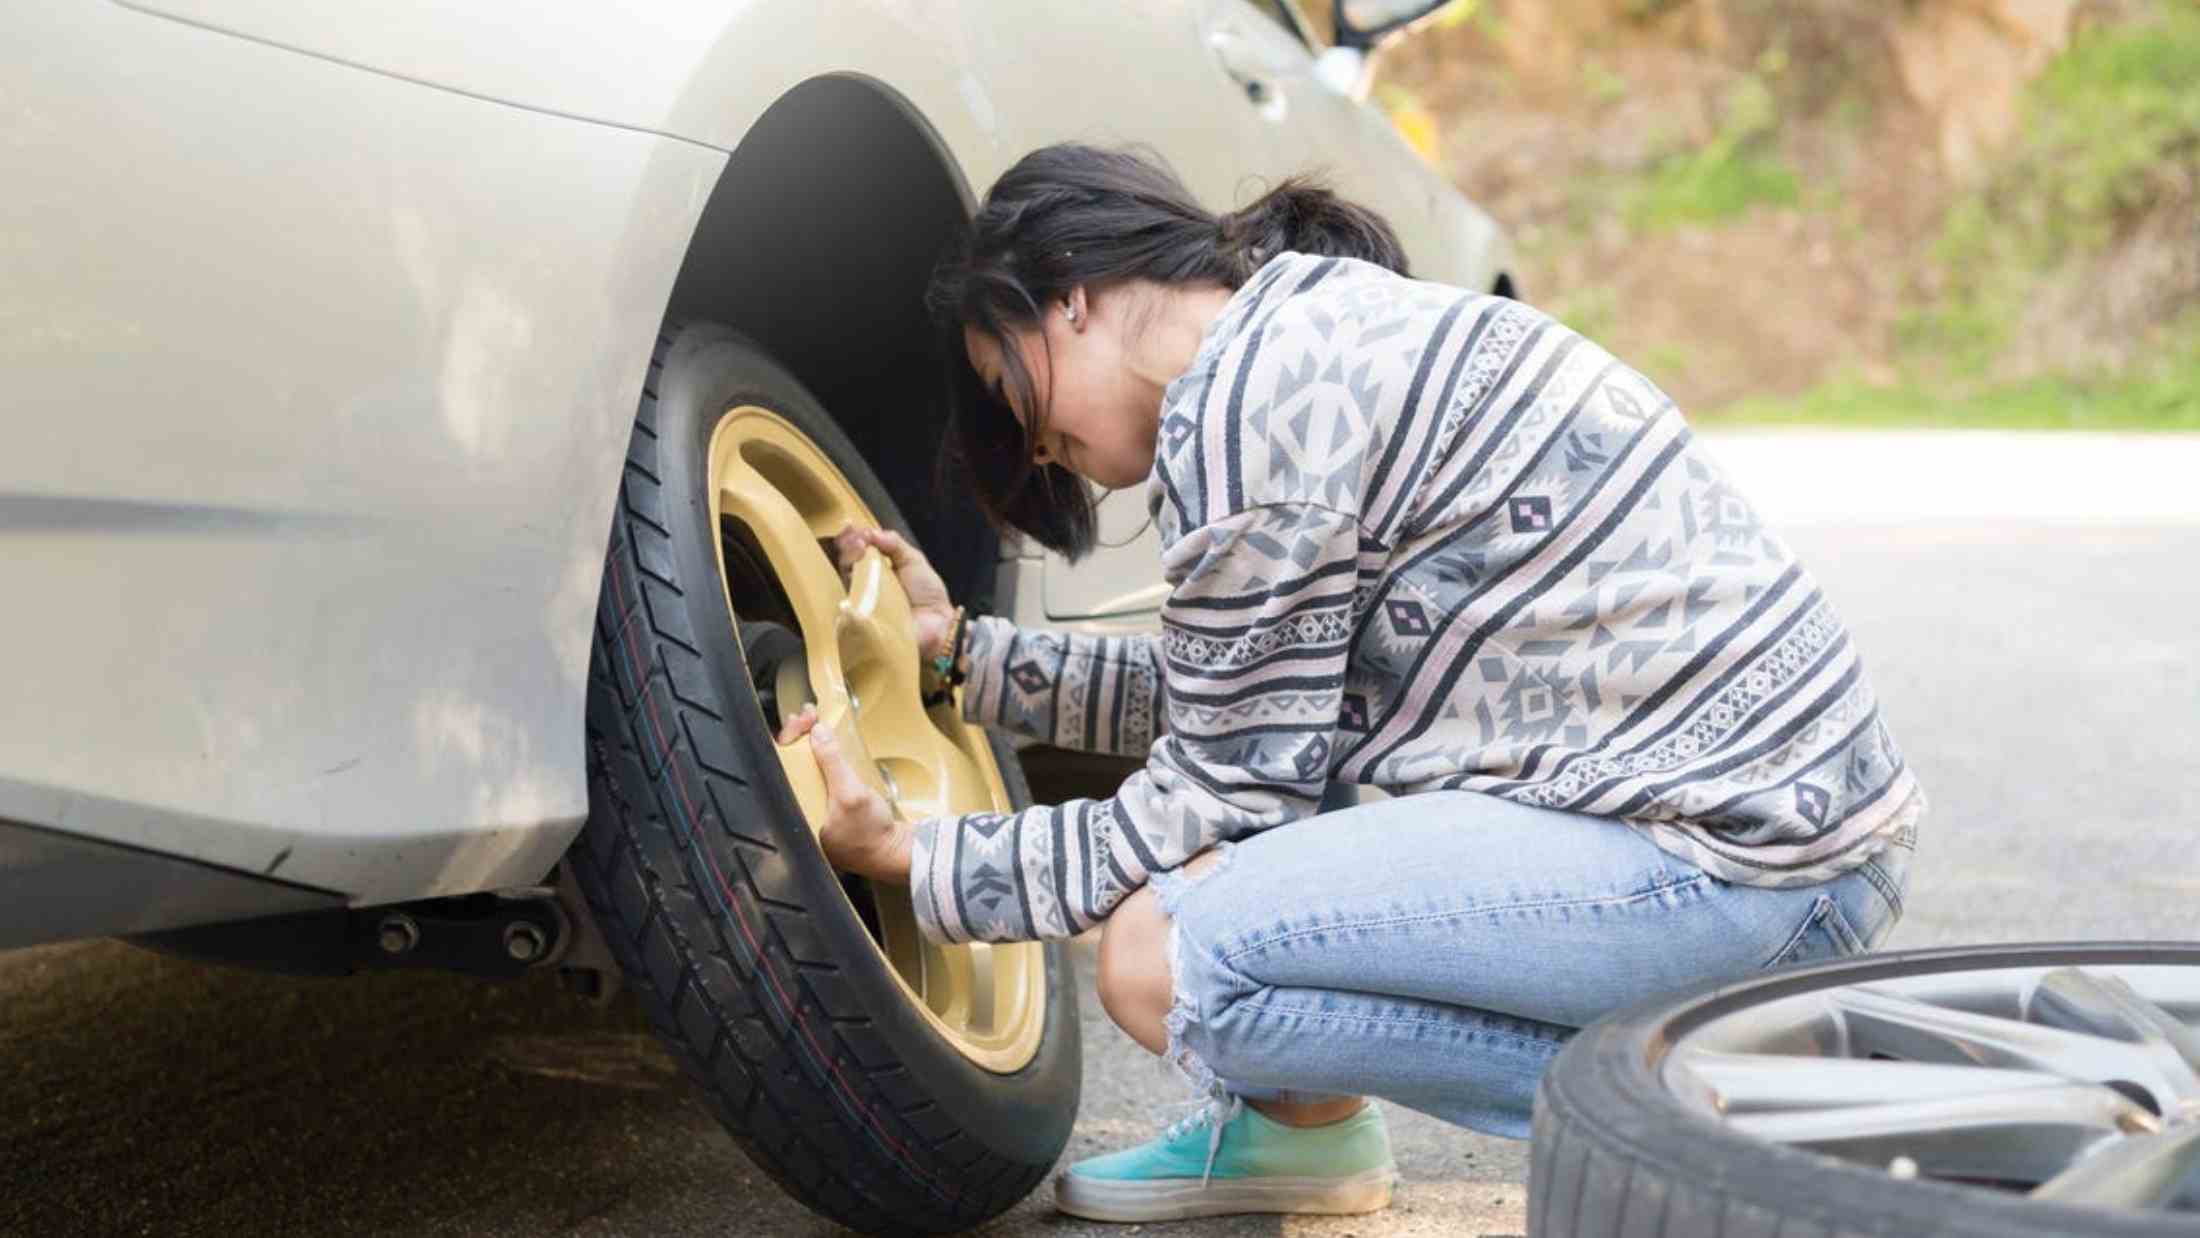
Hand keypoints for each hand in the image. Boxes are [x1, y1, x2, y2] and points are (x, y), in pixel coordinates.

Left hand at [776, 704, 912, 882]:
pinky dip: (819, 758)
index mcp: (795, 810)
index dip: (789, 737)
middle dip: (797, 735)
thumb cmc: (871, 833)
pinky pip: (817, 778)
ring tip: (810, 722)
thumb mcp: (851, 793)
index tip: (803, 718)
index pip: (780, 766)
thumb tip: (816, 732)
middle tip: (808, 714)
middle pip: (789, 765)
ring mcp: (814, 810)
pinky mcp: (829, 809)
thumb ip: (832, 762)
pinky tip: (823, 747)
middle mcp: (800, 811)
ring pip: (802, 770)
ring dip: (808, 744)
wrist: (894, 854)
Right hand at [832, 523, 957, 660]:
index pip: (855, 549)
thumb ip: (894, 543)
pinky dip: (850, 587)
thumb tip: (872, 532)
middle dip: (848, 544)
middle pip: (845, 561)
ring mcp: (860, 602)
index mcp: (875, 568)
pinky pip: (848, 604)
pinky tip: (855, 576)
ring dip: (848, 559)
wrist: (938, 623)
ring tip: (859, 550)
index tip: (853, 526)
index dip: (851, 537)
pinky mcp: (862, 620)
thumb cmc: (927, 593)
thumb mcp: (913, 560)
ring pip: (844, 578)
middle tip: (859, 540)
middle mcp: (863, 583)